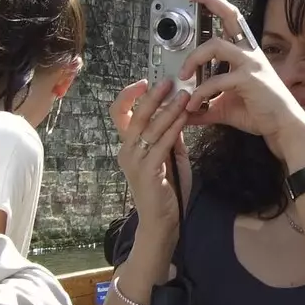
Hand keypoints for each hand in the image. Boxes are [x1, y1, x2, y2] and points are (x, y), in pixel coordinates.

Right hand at [110, 79, 192, 242]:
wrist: (162, 222)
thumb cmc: (166, 190)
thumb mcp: (170, 157)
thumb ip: (170, 136)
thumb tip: (177, 112)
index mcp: (128, 146)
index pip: (119, 113)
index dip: (128, 95)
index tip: (144, 81)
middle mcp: (127, 151)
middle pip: (135, 115)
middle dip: (152, 96)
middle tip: (169, 82)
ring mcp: (134, 162)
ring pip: (150, 127)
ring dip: (169, 109)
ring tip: (184, 96)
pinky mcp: (147, 172)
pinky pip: (161, 144)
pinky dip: (174, 128)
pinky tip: (184, 118)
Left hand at [178, 0, 304, 162]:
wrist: (282, 126)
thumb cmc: (259, 112)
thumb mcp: (224, 107)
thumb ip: (204, 105)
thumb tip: (184, 109)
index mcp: (244, 53)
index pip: (230, 20)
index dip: (213, 2)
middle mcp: (248, 52)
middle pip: (230, 15)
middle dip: (209, 0)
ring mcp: (250, 63)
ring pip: (215, 45)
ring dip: (193, 59)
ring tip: (183, 76)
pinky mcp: (249, 79)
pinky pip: (217, 79)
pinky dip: (200, 92)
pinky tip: (194, 104)